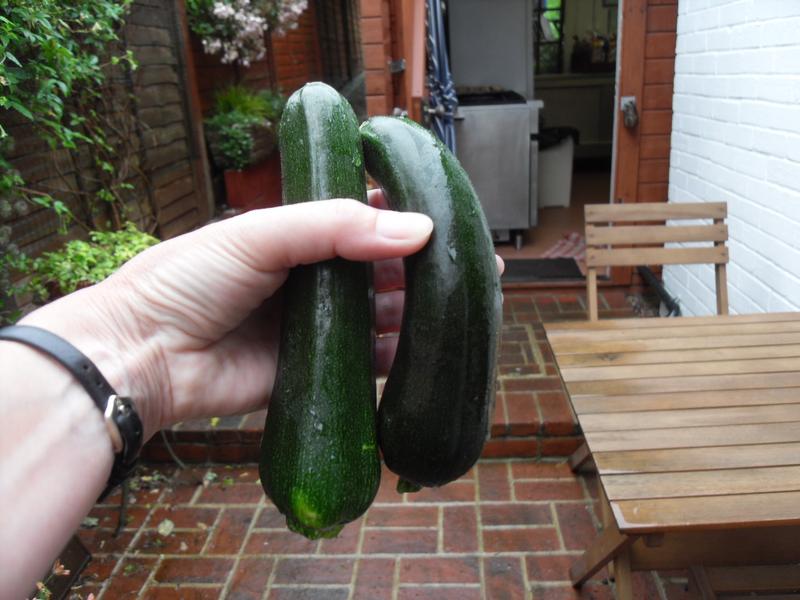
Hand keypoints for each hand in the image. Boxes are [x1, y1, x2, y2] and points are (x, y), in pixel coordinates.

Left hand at [23, 192, 502, 439]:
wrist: (142, 356)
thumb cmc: (186, 281)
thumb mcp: (260, 234)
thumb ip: (336, 226)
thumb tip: (417, 228)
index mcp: (294, 238)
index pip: (362, 221)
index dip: (404, 218)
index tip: (446, 219)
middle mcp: (309, 282)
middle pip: (380, 272)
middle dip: (423, 270)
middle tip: (471, 269)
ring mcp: (313, 329)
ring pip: (380, 319)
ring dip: (417, 314)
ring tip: (458, 309)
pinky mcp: (312, 373)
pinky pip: (365, 366)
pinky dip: (394, 359)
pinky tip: (422, 351)